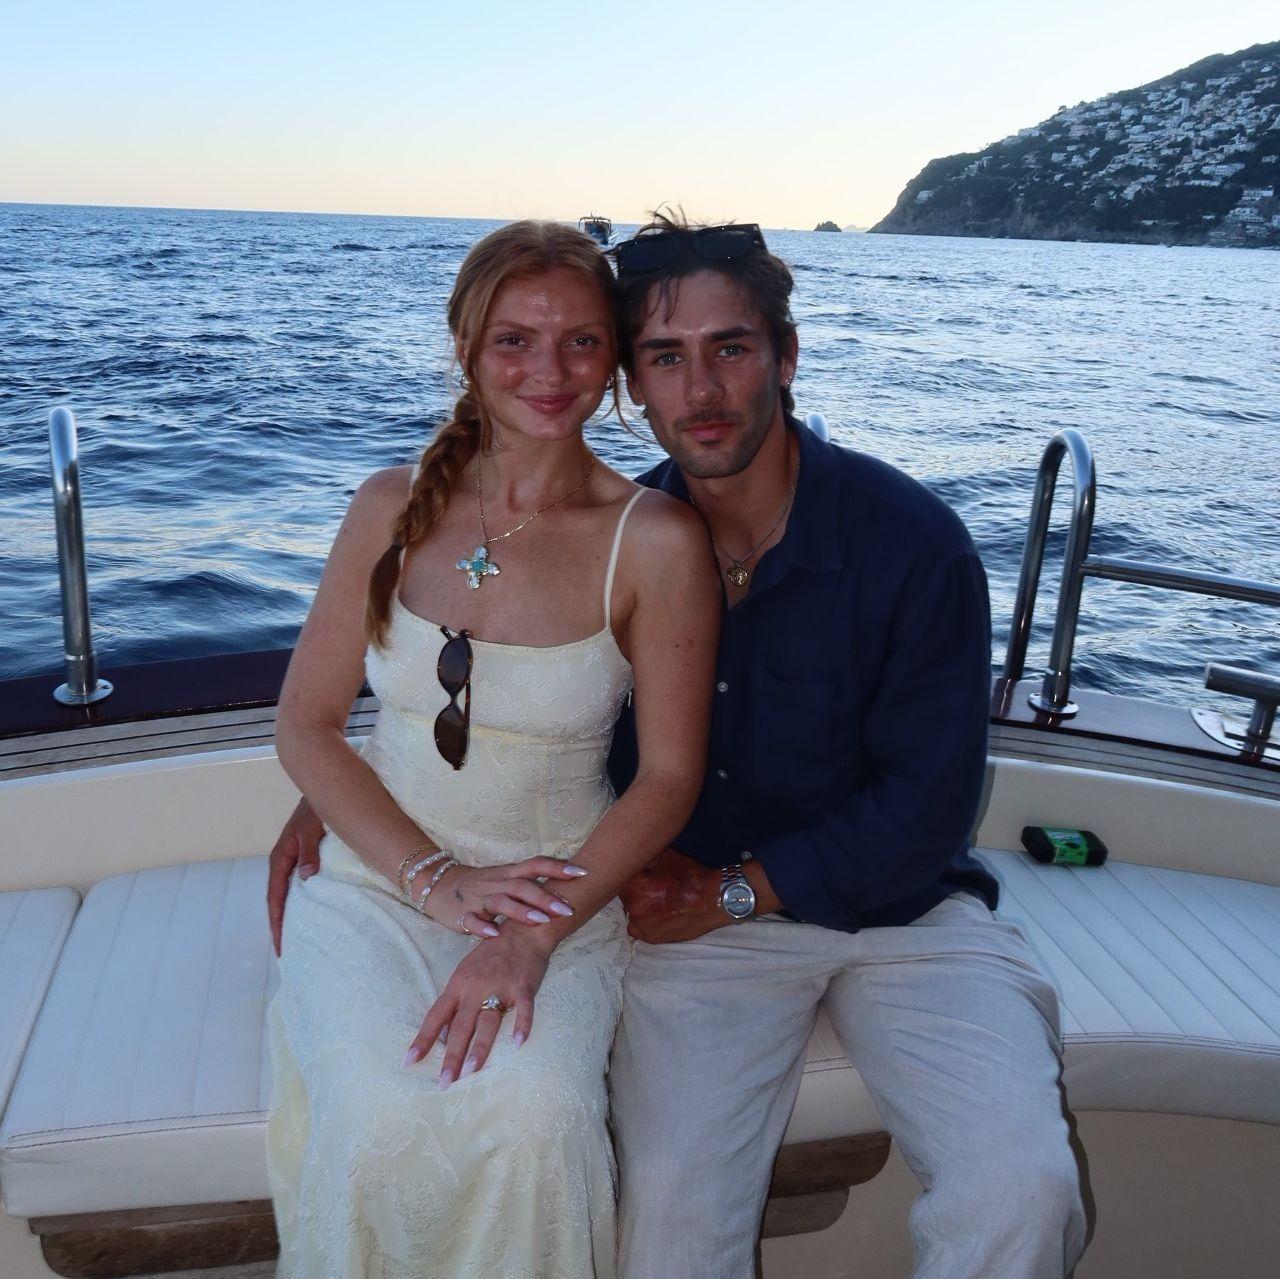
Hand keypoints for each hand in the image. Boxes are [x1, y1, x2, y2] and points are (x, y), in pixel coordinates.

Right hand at [268, 798, 325, 956]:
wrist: (324, 789)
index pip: (275, 897)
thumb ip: (309, 852)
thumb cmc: (316, 809)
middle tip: (285, 951)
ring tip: (294, 937)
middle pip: (278, 900)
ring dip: (288, 914)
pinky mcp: (303, 856)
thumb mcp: (312, 829)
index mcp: (281, 858)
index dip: (277, 922)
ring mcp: (293, 859)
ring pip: (287, 893)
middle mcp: (283, 862)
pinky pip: (297, 884)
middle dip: (279, 925)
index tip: (280, 946)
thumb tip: (304, 877)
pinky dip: (299, 900)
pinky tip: (309, 910)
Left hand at [404, 929, 549, 1086]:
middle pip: (460, 1026)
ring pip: (488, 1021)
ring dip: (479, 1047)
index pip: (436, 1016)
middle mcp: (475, 986)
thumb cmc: (492, 953)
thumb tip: (443, 1033)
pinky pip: (524, 1009)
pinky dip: (522, 1026)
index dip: (423, 1039)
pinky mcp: (524, 986)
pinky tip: (518, 1044)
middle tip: (444, 1082)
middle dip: (451, 1056)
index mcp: (458, 984)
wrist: (523, 930)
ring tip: (471, 1072)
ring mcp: (500, 986)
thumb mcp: (466, 972)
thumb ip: (456, 1001)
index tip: (409, 1062)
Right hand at [415, 857, 587, 937]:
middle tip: (566, 909)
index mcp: (509, 873)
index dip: (558, 867)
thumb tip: (565, 891)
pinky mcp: (462, 914)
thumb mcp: (505, 880)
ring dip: (521, 911)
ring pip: (501, 901)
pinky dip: (483, 927)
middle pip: (523, 886)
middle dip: (545, 897)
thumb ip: (530, 885)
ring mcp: (478, 898)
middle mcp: (496, 883)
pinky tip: (495, 934)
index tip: (581, 872)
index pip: (536, 864)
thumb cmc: (480, 886)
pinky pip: (472, 920)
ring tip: (540, 921)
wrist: (439, 886)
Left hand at [619, 847, 726, 943]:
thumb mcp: (665, 855)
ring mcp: (641, 924)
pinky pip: (635, 928)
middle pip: (623, 894)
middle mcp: (633, 907)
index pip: (618, 876)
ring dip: (637, 904)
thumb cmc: (690, 875)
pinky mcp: (651, 938)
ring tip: (653, 898)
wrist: (713, 899)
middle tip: (648, 883)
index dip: (628, 872)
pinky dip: (641, 920)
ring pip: (629, 910)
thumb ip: (644, 856)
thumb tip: (632, 856)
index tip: (637, 870)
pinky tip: (652, 912)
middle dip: (633, 887)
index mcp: (634, 885)